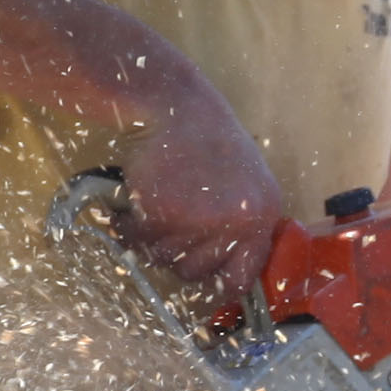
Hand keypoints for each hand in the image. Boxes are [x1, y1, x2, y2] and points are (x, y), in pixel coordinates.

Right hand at [112, 70, 288, 307]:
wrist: (175, 104)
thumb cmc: (208, 140)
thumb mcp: (243, 182)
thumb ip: (239, 224)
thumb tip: (222, 277)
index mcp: (261, 215)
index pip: (243, 275)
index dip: (219, 284)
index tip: (204, 285)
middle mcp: (235, 223)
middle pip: (194, 272)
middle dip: (176, 255)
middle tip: (169, 225)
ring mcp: (198, 220)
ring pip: (162, 257)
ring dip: (150, 238)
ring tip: (152, 206)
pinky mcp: (162, 213)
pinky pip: (139, 239)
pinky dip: (129, 225)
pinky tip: (134, 202)